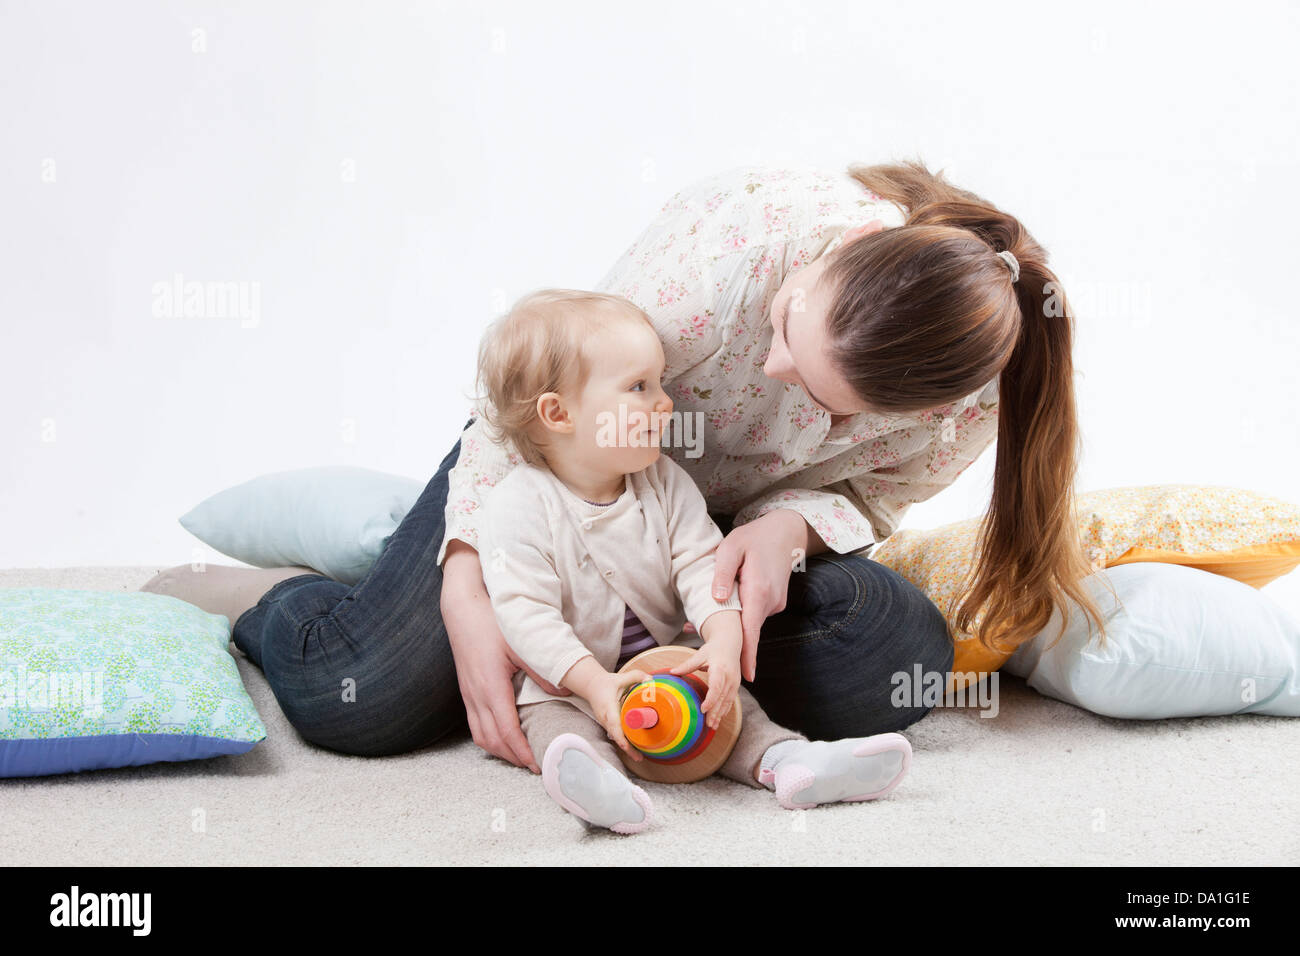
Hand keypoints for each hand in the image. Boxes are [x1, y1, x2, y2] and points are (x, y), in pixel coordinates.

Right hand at [441, 541, 568, 773]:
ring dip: (499, 750)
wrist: (462, 609)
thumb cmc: (492, 623)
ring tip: (520, 756)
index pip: (507, 732)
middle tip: (534, 766)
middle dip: (513, 758)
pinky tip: (502, 735)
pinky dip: (489, 737)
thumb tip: (566, 692)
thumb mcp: (522, 644)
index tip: (538, 765)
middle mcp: (476, 696)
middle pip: (492, 741)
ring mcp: (468, 695)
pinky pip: (474, 724)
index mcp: (492, 688)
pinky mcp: (465, 690)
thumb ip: (543, 671)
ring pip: (480, 735)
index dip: (522, 752)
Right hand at [583, 668, 650, 761]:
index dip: (620, 735)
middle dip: (626, 747)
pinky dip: (624, 742)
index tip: (626, 746)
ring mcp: (605, 723)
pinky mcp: (608, 725)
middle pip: (616, 735)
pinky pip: (616, 735)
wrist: (591, 686)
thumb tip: (651, 681)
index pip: (613, 723)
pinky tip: (634, 749)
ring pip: (616, 737)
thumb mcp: (620, 677)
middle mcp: (605, 718)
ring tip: (639, 757)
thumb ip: (636, 676)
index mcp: (608, 706)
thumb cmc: (606, 683)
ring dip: (626, 747)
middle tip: (639, 758)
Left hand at [669, 621, 741, 729]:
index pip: (716, 687)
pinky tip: (718, 718)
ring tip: (712, 726)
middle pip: (722, 698)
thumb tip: (672, 672)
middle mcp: (729, 677)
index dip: (710, 700)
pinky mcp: (736, 685)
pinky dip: (724, 710)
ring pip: (727, 701)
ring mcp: (734, 682)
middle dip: (715, 712)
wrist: (730, 643)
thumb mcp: (700, 654)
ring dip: (720, 714)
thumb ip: (687, 665)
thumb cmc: (713, 649)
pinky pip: (730, 700)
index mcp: (720, 669)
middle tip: (707, 724)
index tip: (703, 709)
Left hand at [710, 509, 810, 681]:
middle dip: (726, 638)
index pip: (751, 630)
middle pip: (747, 629)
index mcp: (759, 590)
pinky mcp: (775, 601)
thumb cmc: (755, 537)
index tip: (746, 677)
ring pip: (750, 620)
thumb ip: (723, 573)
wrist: (786, 531)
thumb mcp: (732, 548)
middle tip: (693, 631)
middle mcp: (771, 601)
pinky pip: (754, 613)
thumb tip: (716, 598)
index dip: (747, 655)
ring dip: (731, 622)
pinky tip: (726, 601)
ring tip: (699, 616)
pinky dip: (740, 612)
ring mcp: (776, 603)